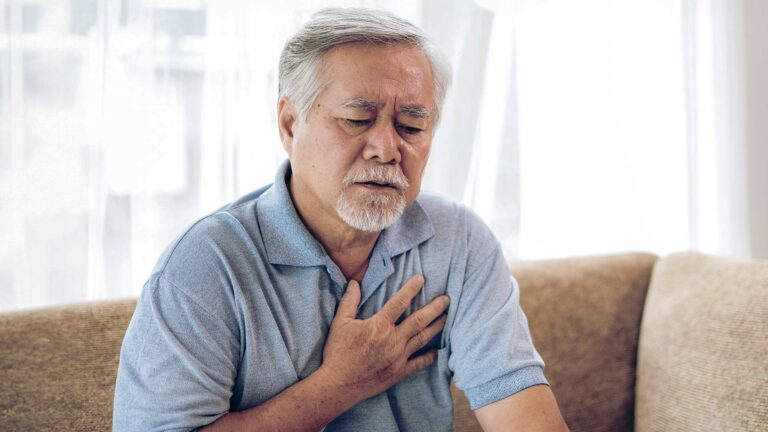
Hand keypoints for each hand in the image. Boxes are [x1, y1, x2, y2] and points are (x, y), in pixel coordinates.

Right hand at [318, 275, 448, 400]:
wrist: (338, 384)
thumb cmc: (338, 352)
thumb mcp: (340, 323)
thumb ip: (349, 301)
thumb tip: (354, 282)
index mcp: (379, 326)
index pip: (399, 303)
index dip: (411, 289)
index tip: (422, 279)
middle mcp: (393, 340)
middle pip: (419, 320)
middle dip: (434, 308)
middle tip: (447, 299)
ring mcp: (398, 357)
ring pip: (422, 339)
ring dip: (436, 327)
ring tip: (446, 317)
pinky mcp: (399, 372)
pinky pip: (419, 364)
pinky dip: (429, 358)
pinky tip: (437, 352)